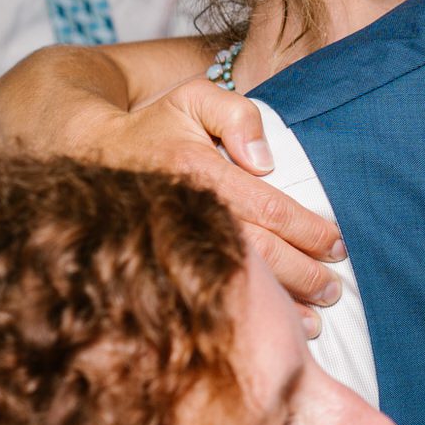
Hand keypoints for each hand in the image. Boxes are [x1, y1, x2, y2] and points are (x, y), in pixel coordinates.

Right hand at [90, 76, 349, 318]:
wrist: (86, 152)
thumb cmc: (153, 126)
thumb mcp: (193, 98)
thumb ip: (236, 115)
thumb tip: (265, 160)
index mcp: (199, 170)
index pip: (269, 207)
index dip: (308, 231)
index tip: (338, 246)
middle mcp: (186, 210)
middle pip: (259, 252)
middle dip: (304, 275)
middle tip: (333, 289)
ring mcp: (170, 242)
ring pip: (235, 281)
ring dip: (279, 304)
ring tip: (314, 320)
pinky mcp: (159, 264)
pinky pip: (206, 296)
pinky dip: (240, 314)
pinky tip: (266, 327)